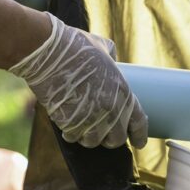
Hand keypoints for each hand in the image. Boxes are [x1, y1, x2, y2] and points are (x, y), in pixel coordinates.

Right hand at [8, 13, 147, 148]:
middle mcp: (110, 109)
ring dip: (88, 137)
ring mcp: (90, 118)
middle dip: (109, 138)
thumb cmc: (76, 46)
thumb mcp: (102, 47)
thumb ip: (111, 57)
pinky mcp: (70, 122)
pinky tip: (67, 125)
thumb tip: (112, 59)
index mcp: (123, 92)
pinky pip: (73, 137)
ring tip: (82, 127)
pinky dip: (70, 133)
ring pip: (93, 141)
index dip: (139, 136)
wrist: (50, 52)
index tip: (138, 143)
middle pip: (116, 139)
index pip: (138, 123)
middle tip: (102, 132)